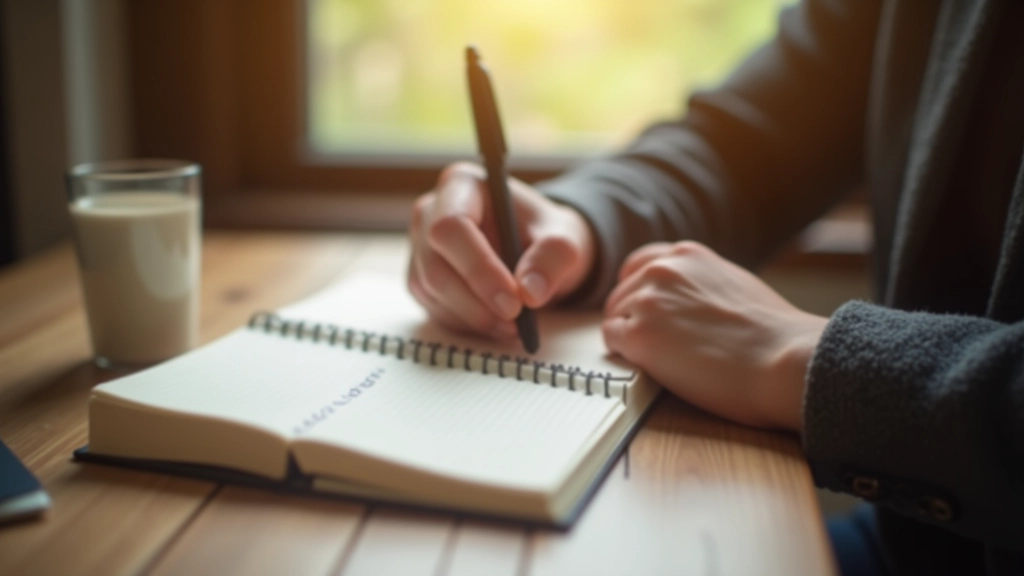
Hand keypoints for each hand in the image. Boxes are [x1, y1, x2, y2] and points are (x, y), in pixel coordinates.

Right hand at [408, 163, 595, 338]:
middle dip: (476, 301)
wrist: (538, 251)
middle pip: (435, 264)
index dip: (479, 268)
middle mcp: (431, 211)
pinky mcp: (422, 278)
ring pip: (432, 290)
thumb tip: (530, 292)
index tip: (514, 301)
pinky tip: (496, 323)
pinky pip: (435, 308)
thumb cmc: (545, 236)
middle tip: (515, 321)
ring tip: (513, 325)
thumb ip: (554, 258)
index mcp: (462, 184)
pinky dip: (467, 323)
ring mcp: (421, 246)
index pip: (452, 226)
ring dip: (474, 317)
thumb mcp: (564, 240)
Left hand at [602, 241, 827, 431]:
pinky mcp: (639, 336)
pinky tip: (654, 366)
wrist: (784, 360)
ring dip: (632, 339)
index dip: (639, 293)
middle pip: (622, 296)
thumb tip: (682, 301)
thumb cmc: (772, 335)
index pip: (639, 266)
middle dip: (634, 320)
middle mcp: (662, 270)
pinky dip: (627, 355)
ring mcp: (647, 301)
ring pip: (614, 319)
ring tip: (666, 359)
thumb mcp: (734, 284)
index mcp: (687, 255)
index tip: (646, 311)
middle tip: (659, 347)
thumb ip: (700, 284)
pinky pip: (612, 342)